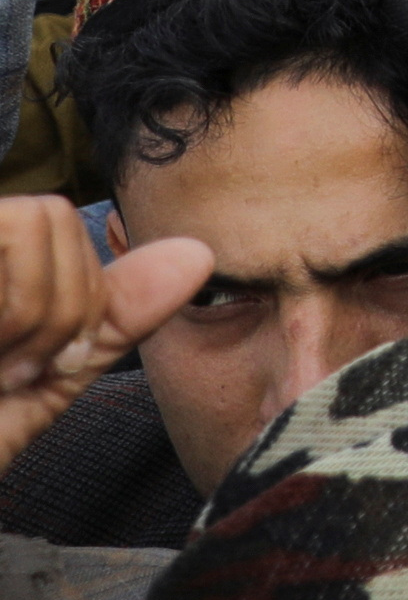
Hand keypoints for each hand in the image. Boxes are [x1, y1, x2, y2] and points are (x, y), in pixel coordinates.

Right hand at [0, 199, 206, 484]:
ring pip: (33, 221)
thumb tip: (196, 254)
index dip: (70, 304)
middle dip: (53, 311)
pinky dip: (11, 316)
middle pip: (53, 215)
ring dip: (31, 314)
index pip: (63, 225)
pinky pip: (8, 239)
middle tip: (3, 370)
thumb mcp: (40, 384)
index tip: (24, 368)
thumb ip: (112, 318)